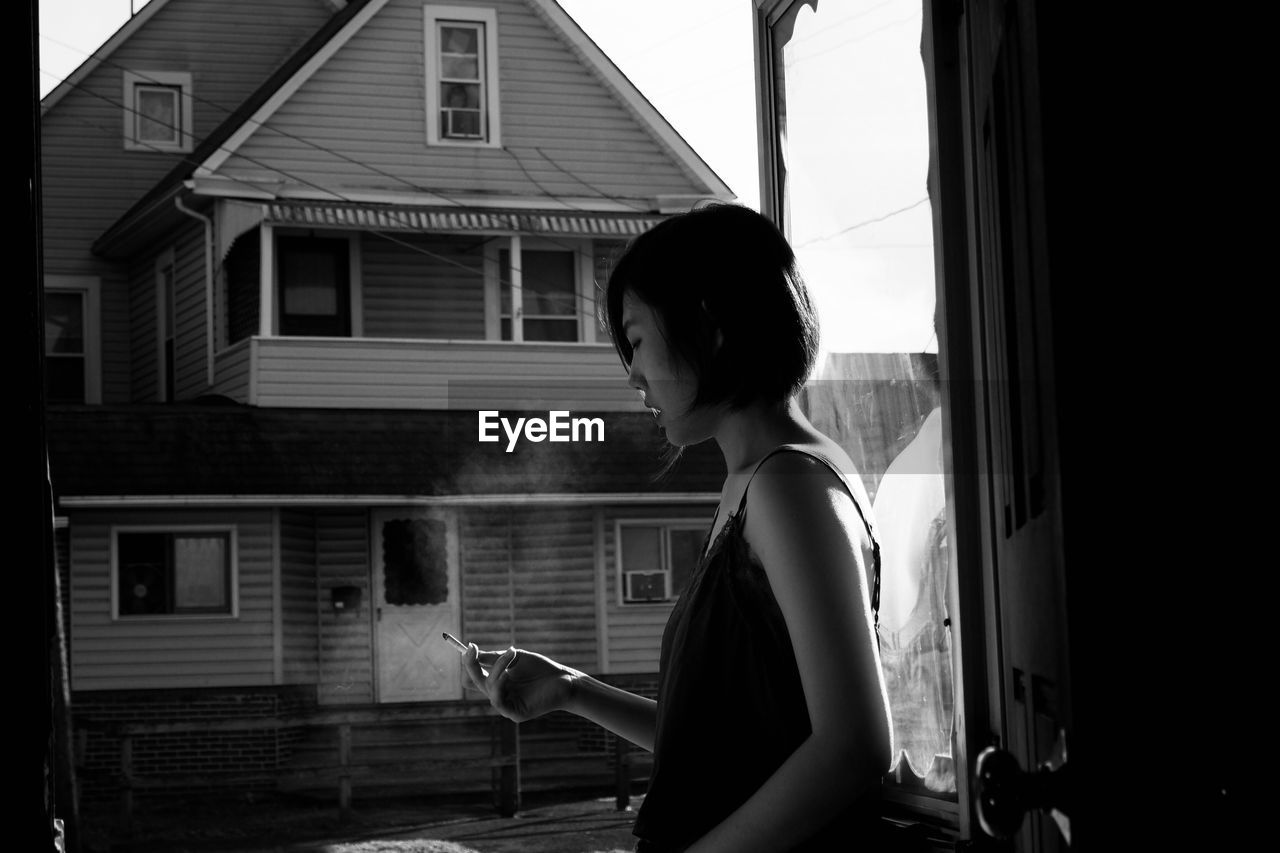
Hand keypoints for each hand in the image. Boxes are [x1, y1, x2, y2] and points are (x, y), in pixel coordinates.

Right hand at [461, 644, 581, 722]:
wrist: (563, 679)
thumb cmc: (540, 669)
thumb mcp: (515, 658)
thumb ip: (494, 657)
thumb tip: (472, 651)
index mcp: (497, 682)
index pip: (475, 675)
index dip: (470, 662)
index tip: (470, 646)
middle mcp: (499, 694)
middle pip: (475, 682)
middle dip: (473, 664)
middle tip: (473, 649)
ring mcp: (506, 705)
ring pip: (489, 688)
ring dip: (498, 668)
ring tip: (511, 655)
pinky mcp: (514, 714)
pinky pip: (498, 700)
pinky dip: (500, 685)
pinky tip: (507, 674)